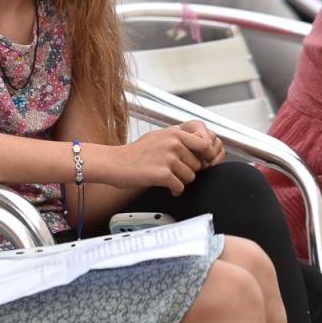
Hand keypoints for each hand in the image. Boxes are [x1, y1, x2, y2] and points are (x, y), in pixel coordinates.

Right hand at [102, 122, 218, 194]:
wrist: (115, 163)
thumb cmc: (135, 152)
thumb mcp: (159, 136)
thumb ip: (179, 138)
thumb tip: (201, 143)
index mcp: (175, 132)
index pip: (205, 144)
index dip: (206, 156)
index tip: (203, 162)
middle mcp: (174, 143)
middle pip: (198, 164)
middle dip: (189, 171)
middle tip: (176, 172)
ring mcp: (168, 158)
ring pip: (191, 177)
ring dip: (182, 181)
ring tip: (169, 178)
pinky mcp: (163, 174)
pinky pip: (180, 187)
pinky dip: (175, 190)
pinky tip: (168, 187)